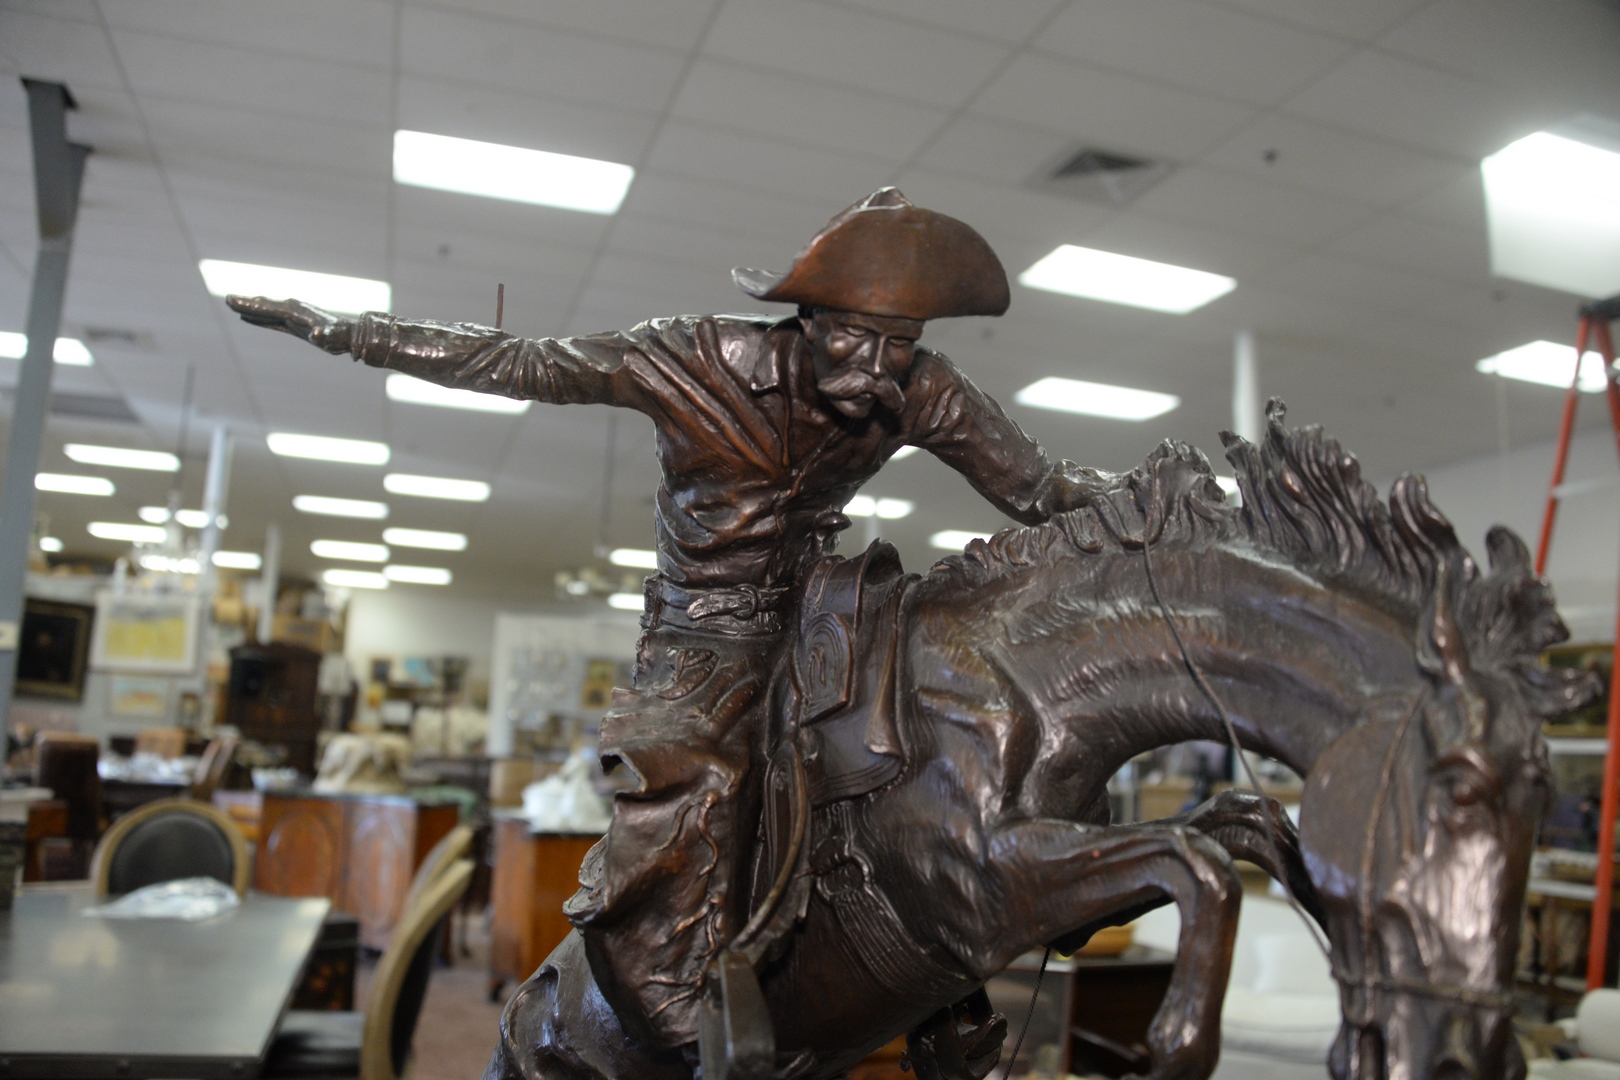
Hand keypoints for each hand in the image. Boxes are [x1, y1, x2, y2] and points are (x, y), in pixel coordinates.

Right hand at [226, 296, 353, 353]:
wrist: (350, 336)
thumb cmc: (341, 338)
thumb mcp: (334, 337)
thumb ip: (326, 335)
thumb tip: (319, 334)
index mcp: (297, 312)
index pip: (269, 308)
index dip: (251, 306)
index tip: (234, 301)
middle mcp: (293, 310)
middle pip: (265, 306)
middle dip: (246, 303)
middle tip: (226, 299)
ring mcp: (294, 316)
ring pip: (267, 311)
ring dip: (250, 308)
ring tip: (232, 304)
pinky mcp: (295, 324)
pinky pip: (272, 320)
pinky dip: (259, 318)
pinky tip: (248, 318)